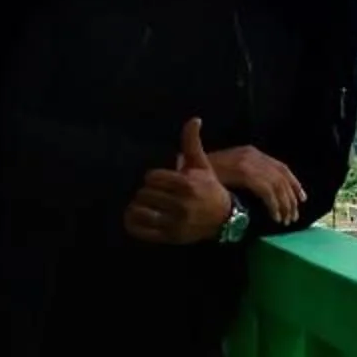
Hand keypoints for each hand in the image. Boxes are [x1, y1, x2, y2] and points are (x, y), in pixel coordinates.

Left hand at [124, 118, 233, 244]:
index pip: (152, 177)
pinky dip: (132, 224)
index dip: (153, 178)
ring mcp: (175, 222)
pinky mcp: (170, 237)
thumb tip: (194, 119)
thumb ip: (192, 143)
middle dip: (147, 192)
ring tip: (144, 205)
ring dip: (137, 207)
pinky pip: (141, 230)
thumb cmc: (209, 188)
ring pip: (140, 211)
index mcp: (187, 184)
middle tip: (153, 194)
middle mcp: (181, 204)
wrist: (225, 218)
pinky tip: (135, 218)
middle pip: (144, 194)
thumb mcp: (202, 165)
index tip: (159, 181)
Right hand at [208, 143, 304, 223]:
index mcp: (251, 152)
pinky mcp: (244, 173)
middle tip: (294, 215)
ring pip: (277, 186)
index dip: (294, 184)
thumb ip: (246, 177)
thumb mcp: (228, 171)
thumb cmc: (204, 176)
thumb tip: (265, 192)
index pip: (281, 167)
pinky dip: (274, 205)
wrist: (187, 172)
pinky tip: (275, 217)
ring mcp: (248, 163)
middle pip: (282, 177)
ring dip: (284, 204)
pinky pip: (267, 192)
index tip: (301, 198)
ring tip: (285, 220)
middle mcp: (252, 155)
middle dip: (291, 197)